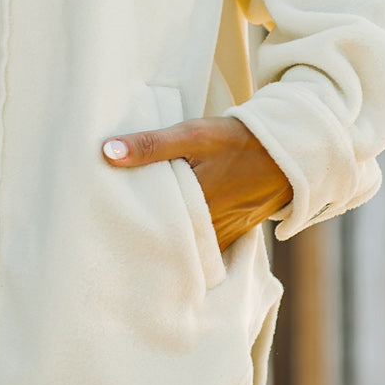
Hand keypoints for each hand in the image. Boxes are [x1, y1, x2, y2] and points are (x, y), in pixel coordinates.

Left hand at [101, 116, 292, 251]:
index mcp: (193, 206)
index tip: (99, 231)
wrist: (285, 151)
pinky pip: (202, 249)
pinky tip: (164, 240)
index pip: (149, 227)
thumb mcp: (191, 135)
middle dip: (139, 243)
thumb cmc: (235, 140)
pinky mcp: (231, 236)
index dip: (124, 230)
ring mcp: (221, 236)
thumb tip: (106, 152)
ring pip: (184, 249)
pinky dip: (185, 246)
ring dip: (162, 245)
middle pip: (165, 243)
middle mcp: (208, 230)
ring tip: (129, 244)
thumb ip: (151, 145)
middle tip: (107, 244)